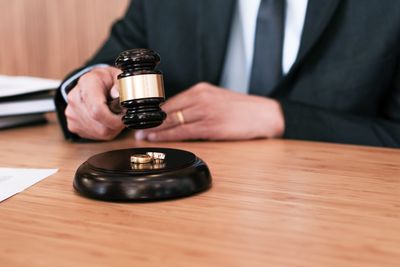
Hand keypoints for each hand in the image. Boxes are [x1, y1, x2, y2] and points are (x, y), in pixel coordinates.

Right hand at [65, 66, 124, 139]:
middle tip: (121, 114)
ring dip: (111, 127)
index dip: (114, 119)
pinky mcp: (72, 125)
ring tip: (113, 115)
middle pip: (100, 125)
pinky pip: (94, 135)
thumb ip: (121, 85)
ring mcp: (71, 114)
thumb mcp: (117, 76)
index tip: (124, 117)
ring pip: (99, 132)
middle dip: (115, 123)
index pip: (97, 110)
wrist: (90, 83)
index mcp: (87, 83)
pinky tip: (104, 119)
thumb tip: (117, 95)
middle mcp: (75, 99)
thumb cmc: (105, 80)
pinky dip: (103, 130)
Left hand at [135, 82, 284, 140]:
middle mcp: (201, 98)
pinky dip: (168, 135)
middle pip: (169, 110)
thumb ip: (199, 105)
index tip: (143, 116)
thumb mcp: (218, 100)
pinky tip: (158, 138)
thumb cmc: (242, 109)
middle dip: (151, 120)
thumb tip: (180, 116)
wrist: (265, 114)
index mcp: (201, 90)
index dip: (155, 110)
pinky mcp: (210, 126)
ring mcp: (205, 111)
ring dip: (156, 129)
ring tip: (142, 135)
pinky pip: (184, 131)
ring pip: (173, 120)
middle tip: (135, 126)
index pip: (172, 100)